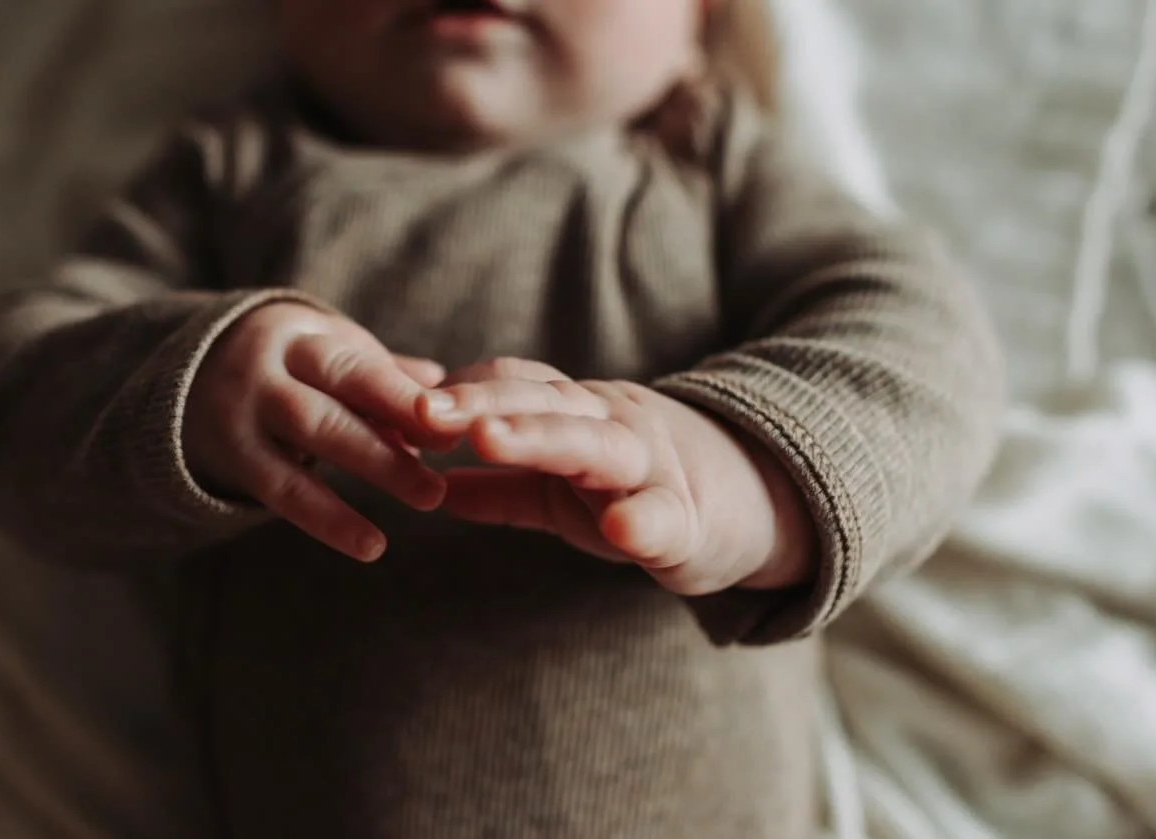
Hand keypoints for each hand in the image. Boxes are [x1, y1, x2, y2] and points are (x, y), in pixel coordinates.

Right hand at [184, 302, 445, 561]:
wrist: (179, 379)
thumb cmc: (281, 368)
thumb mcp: (323, 355)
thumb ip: (382, 374)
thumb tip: (447, 388)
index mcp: (300, 337)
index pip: (357, 365)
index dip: (403, 396)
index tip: (450, 422)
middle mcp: (266, 368)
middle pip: (336, 401)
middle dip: (392, 440)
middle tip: (442, 474)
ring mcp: (243, 412)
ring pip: (314, 441)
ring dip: (375, 470)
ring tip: (426, 499)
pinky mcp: (232, 458)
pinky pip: (285, 492)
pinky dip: (330, 520)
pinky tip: (371, 545)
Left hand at [417, 359, 815, 594]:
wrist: (754, 503)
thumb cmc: (645, 490)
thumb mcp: (563, 490)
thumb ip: (503, 489)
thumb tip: (434, 490)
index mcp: (575, 416)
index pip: (514, 388)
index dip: (461, 391)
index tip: (401, 400)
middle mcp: (610, 426)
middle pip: (542, 403)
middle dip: (481, 403)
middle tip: (424, 411)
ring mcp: (650, 468)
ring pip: (593, 444)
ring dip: (539, 437)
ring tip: (487, 439)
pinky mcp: (688, 521)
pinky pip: (665, 518)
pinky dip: (643, 521)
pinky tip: (622, 529)